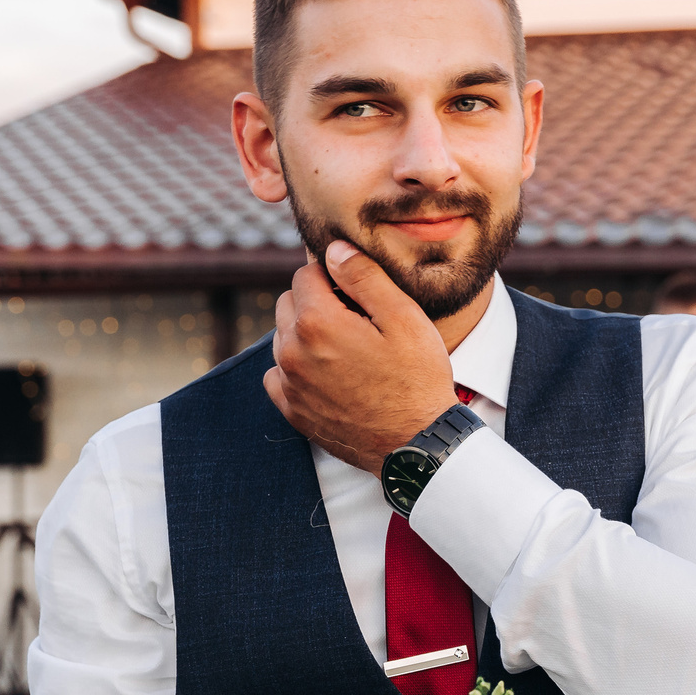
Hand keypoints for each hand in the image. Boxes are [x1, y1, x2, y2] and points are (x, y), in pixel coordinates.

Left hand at [264, 241, 459, 472]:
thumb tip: (334, 250)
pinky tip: (328, 374)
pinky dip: (296, 369)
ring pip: (283, 338)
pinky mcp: (293, 411)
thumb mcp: (404, 318)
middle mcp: (292, 352)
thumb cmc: (417, 379)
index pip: (307, 274)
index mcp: (317, 322)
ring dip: (306, 334)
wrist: (416, 444)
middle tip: (356, 320)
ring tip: (347, 349)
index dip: (335, 276)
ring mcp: (289, 385)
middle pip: (288, 303)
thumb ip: (364, 276)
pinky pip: (278, 375)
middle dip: (316, 302)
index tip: (358, 292)